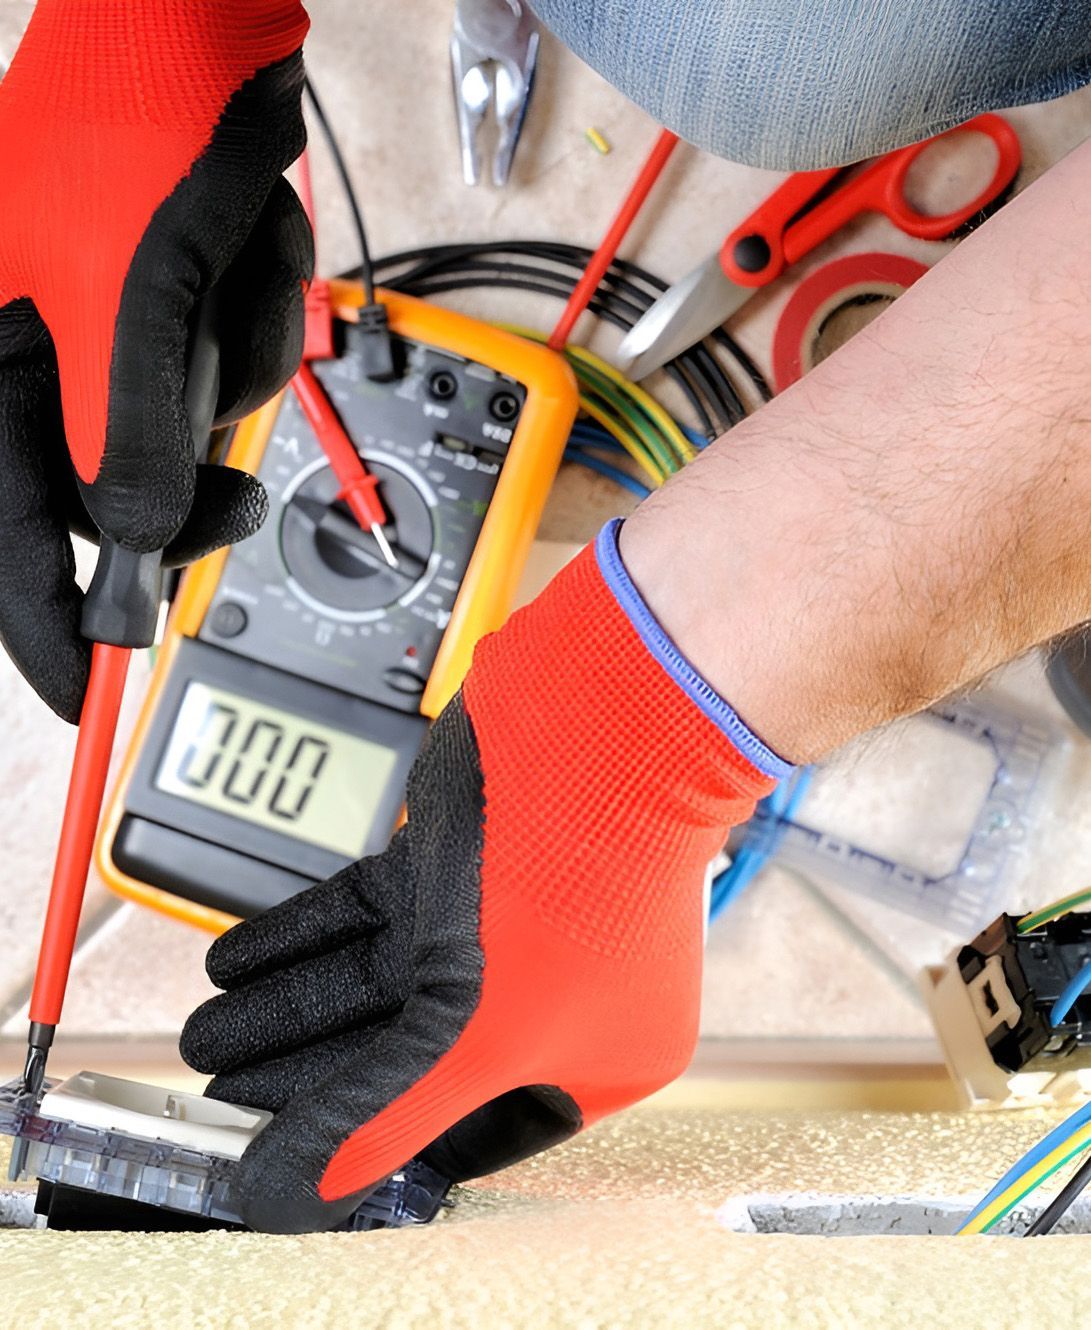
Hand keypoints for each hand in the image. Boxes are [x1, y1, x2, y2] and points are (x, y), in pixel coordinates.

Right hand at [0, 0, 311, 720]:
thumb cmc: (135, 118)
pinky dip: (258, 315)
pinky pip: (239, 360)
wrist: (204, 21)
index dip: (45, 621)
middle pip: (121, 493)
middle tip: (234, 494)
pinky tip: (242, 244)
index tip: (88, 693)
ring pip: (201, 425)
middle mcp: (46, 358)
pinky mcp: (182, 305)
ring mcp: (119, 333)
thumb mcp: (128, 292)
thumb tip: (139, 549)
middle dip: (192, 478)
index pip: (10, 531)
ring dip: (235, 358)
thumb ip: (130, 434)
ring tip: (223, 265)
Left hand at [181, 522, 788, 1232]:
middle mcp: (545, 994)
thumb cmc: (582, 878)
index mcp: (591, 1057)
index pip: (468, 1135)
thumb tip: (289, 1196)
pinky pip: (360, 917)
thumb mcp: (476, 1032)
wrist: (597, 726)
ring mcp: (492, 926)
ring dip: (289, 1008)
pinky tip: (237, 962)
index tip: (306, 1170)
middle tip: (229, 1099)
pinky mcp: (448, 868)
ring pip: (375, 985)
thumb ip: (380, 1116)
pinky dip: (300, 938)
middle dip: (311, 1080)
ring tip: (210, 1037)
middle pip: (406, 1059)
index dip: (385, 1156)